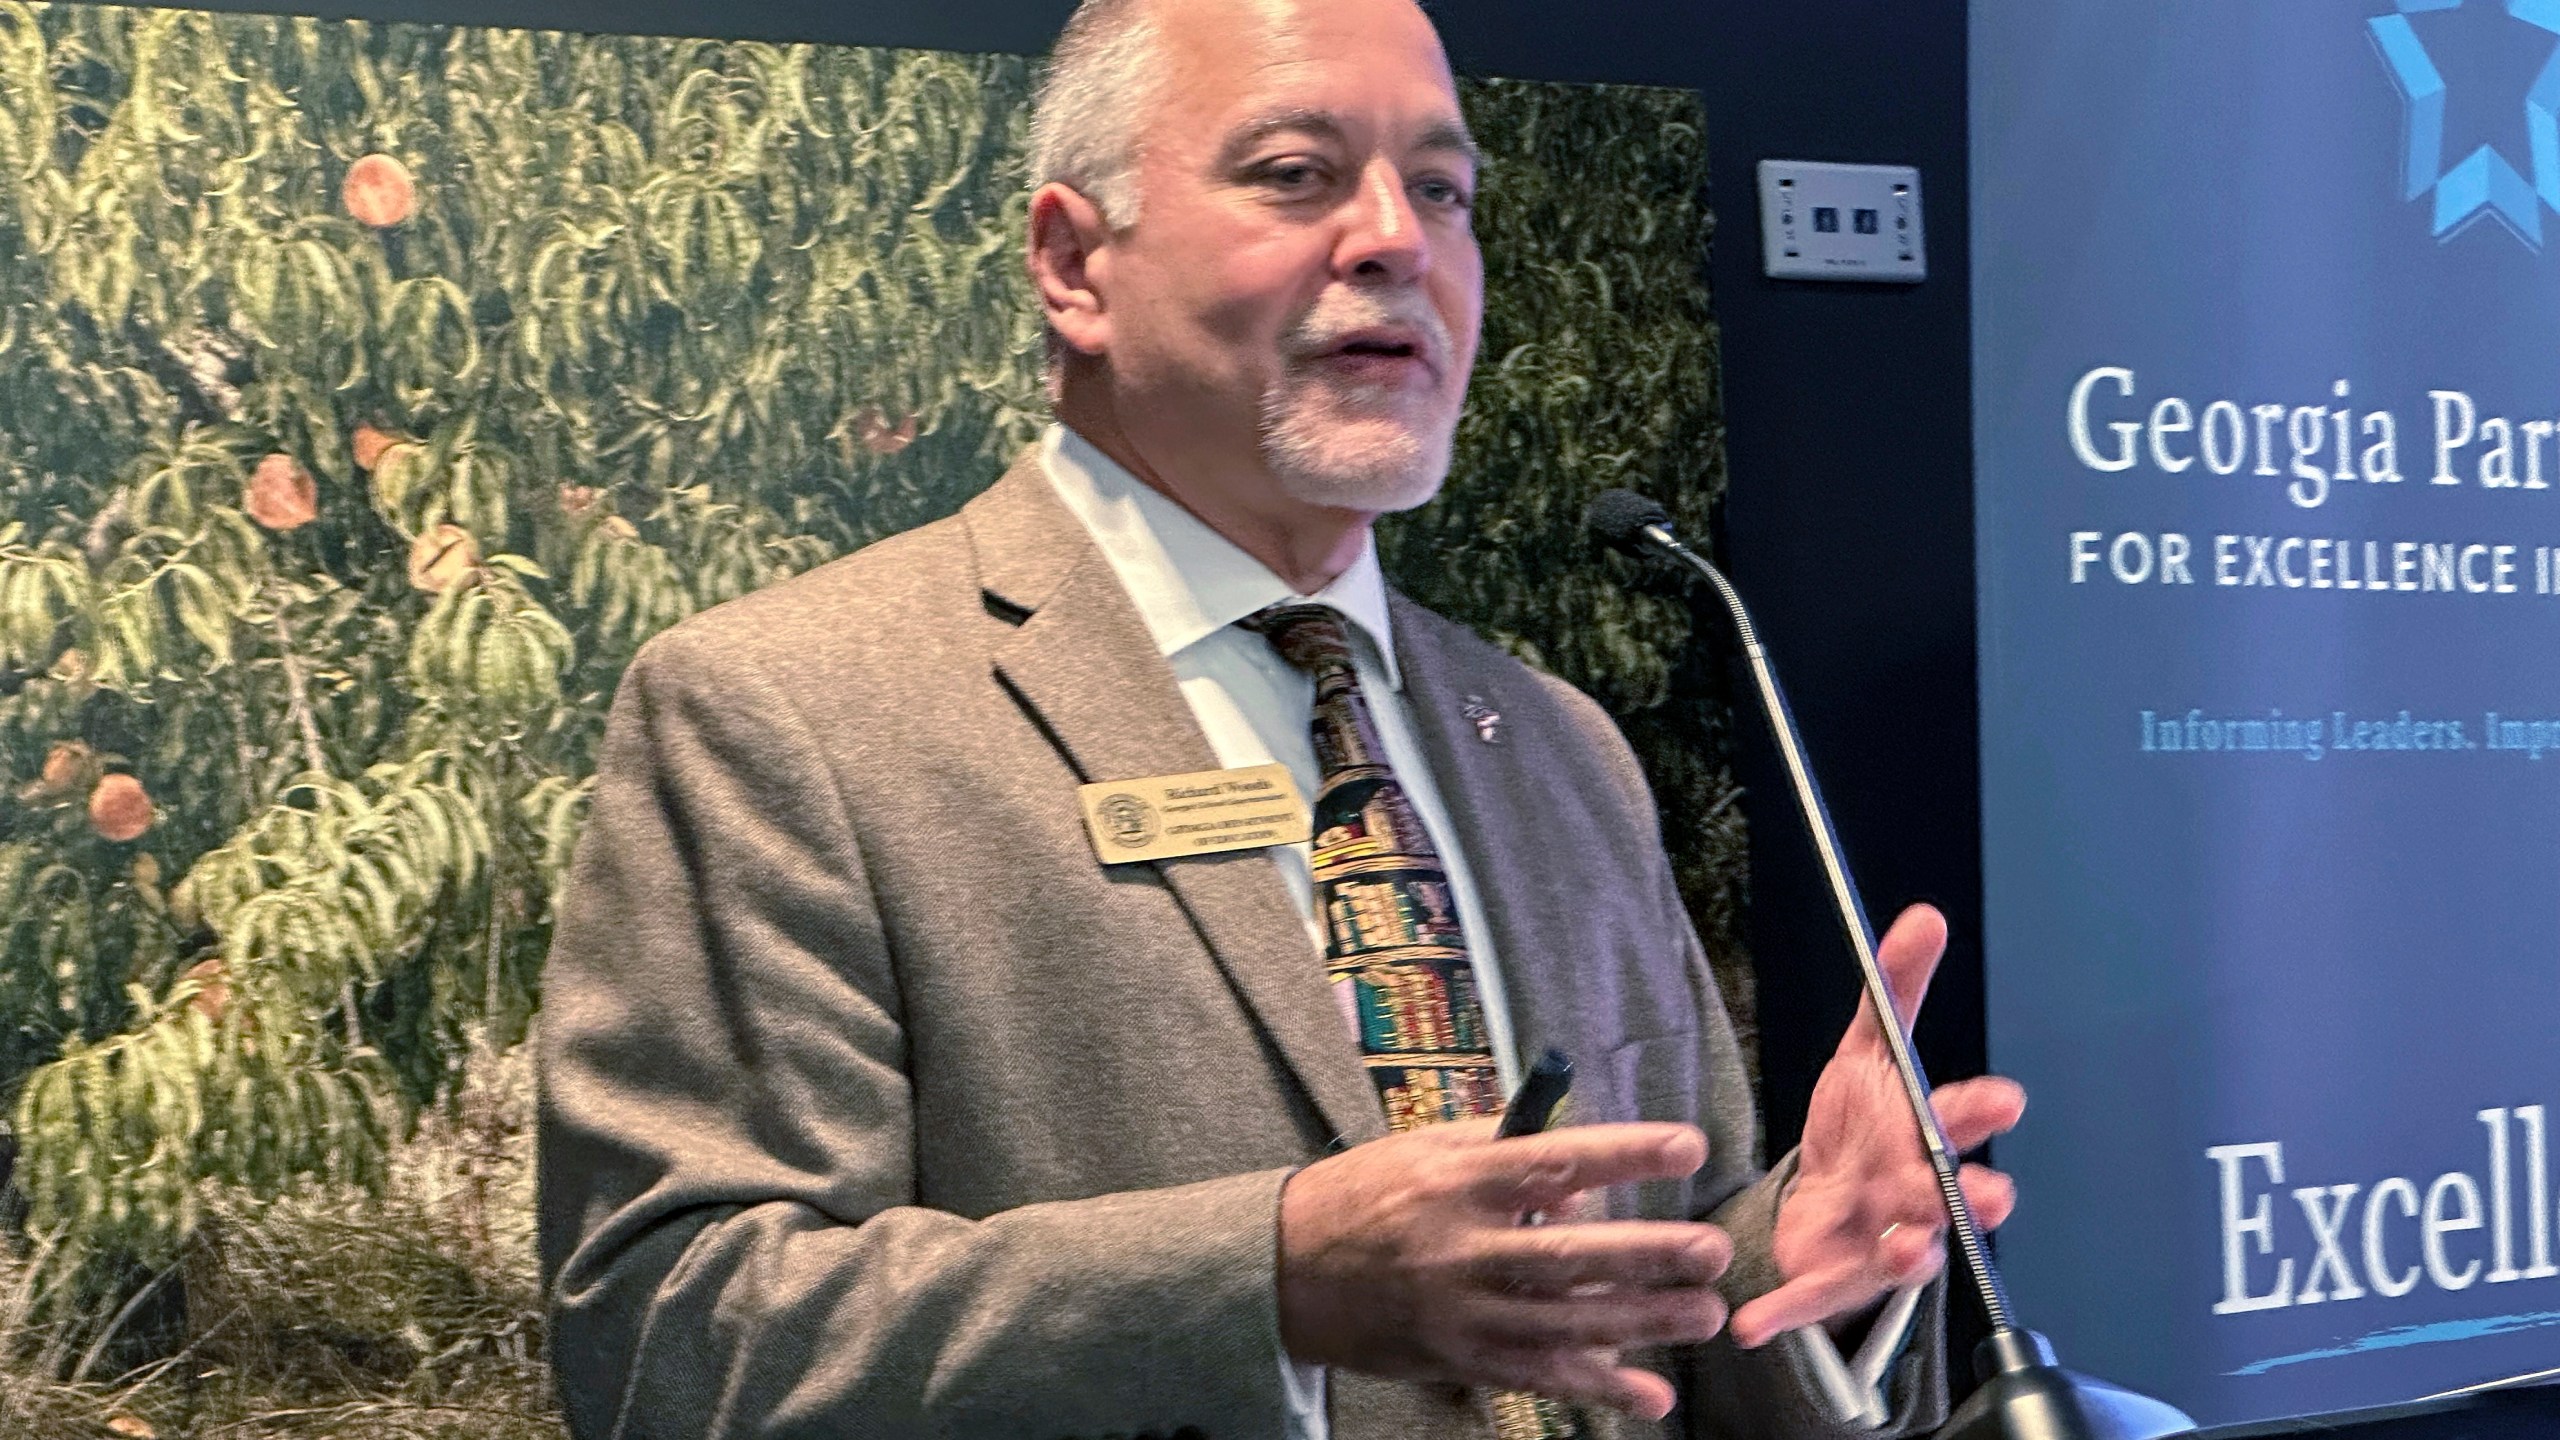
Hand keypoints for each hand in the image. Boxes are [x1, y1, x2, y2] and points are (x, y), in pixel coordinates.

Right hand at [1278, 1118, 1733, 1419]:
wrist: (1285, 1269)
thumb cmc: (1366, 1195)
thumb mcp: (1425, 1151)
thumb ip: (1503, 1152)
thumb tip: (1584, 1176)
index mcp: (1455, 1179)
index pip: (1554, 1162)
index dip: (1625, 1156)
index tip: (1688, 1148)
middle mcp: (1459, 1246)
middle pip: (1568, 1255)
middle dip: (1648, 1256)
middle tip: (1714, 1251)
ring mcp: (1459, 1310)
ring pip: (1564, 1323)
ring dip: (1641, 1323)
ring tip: (1706, 1314)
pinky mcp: (1458, 1357)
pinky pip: (1538, 1377)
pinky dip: (1598, 1389)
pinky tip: (1651, 1396)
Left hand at [1729, 904, 2027, 1347]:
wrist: (1821, 1206)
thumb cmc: (1859, 1130)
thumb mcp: (1867, 1053)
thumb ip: (1895, 990)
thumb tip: (1924, 917)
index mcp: (1922, 1137)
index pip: (1959, 1120)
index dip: (1980, 1109)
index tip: (2003, 1096)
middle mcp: (1913, 1198)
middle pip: (1947, 1196)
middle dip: (1967, 1194)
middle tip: (1985, 1192)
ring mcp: (1878, 1245)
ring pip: (1904, 1255)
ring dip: (1909, 1253)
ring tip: (1907, 1248)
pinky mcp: (1831, 1284)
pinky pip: (1809, 1302)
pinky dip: (1784, 1314)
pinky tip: (1751, 1325)